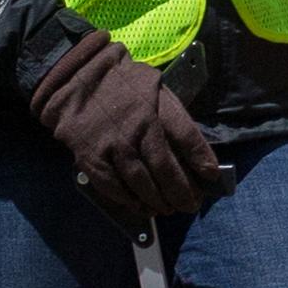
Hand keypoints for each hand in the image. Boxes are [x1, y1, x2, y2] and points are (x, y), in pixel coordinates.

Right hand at [24, 29, 219, 226]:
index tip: (212, 176)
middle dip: (182, 191)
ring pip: (140, 183)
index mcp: (155, 110)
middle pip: (165, 169)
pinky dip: (128, 200)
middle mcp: (136, 131)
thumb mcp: (157, 89)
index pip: (187, 138)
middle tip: (191, 205)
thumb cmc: (123, 84)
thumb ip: (174, 116)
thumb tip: (195, 146)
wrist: (75, 78)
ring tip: (169, 208)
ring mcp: (112, 147)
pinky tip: (140, 206)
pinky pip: (112, 186)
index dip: (202, 159)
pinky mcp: (91, 158)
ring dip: (158, 200)